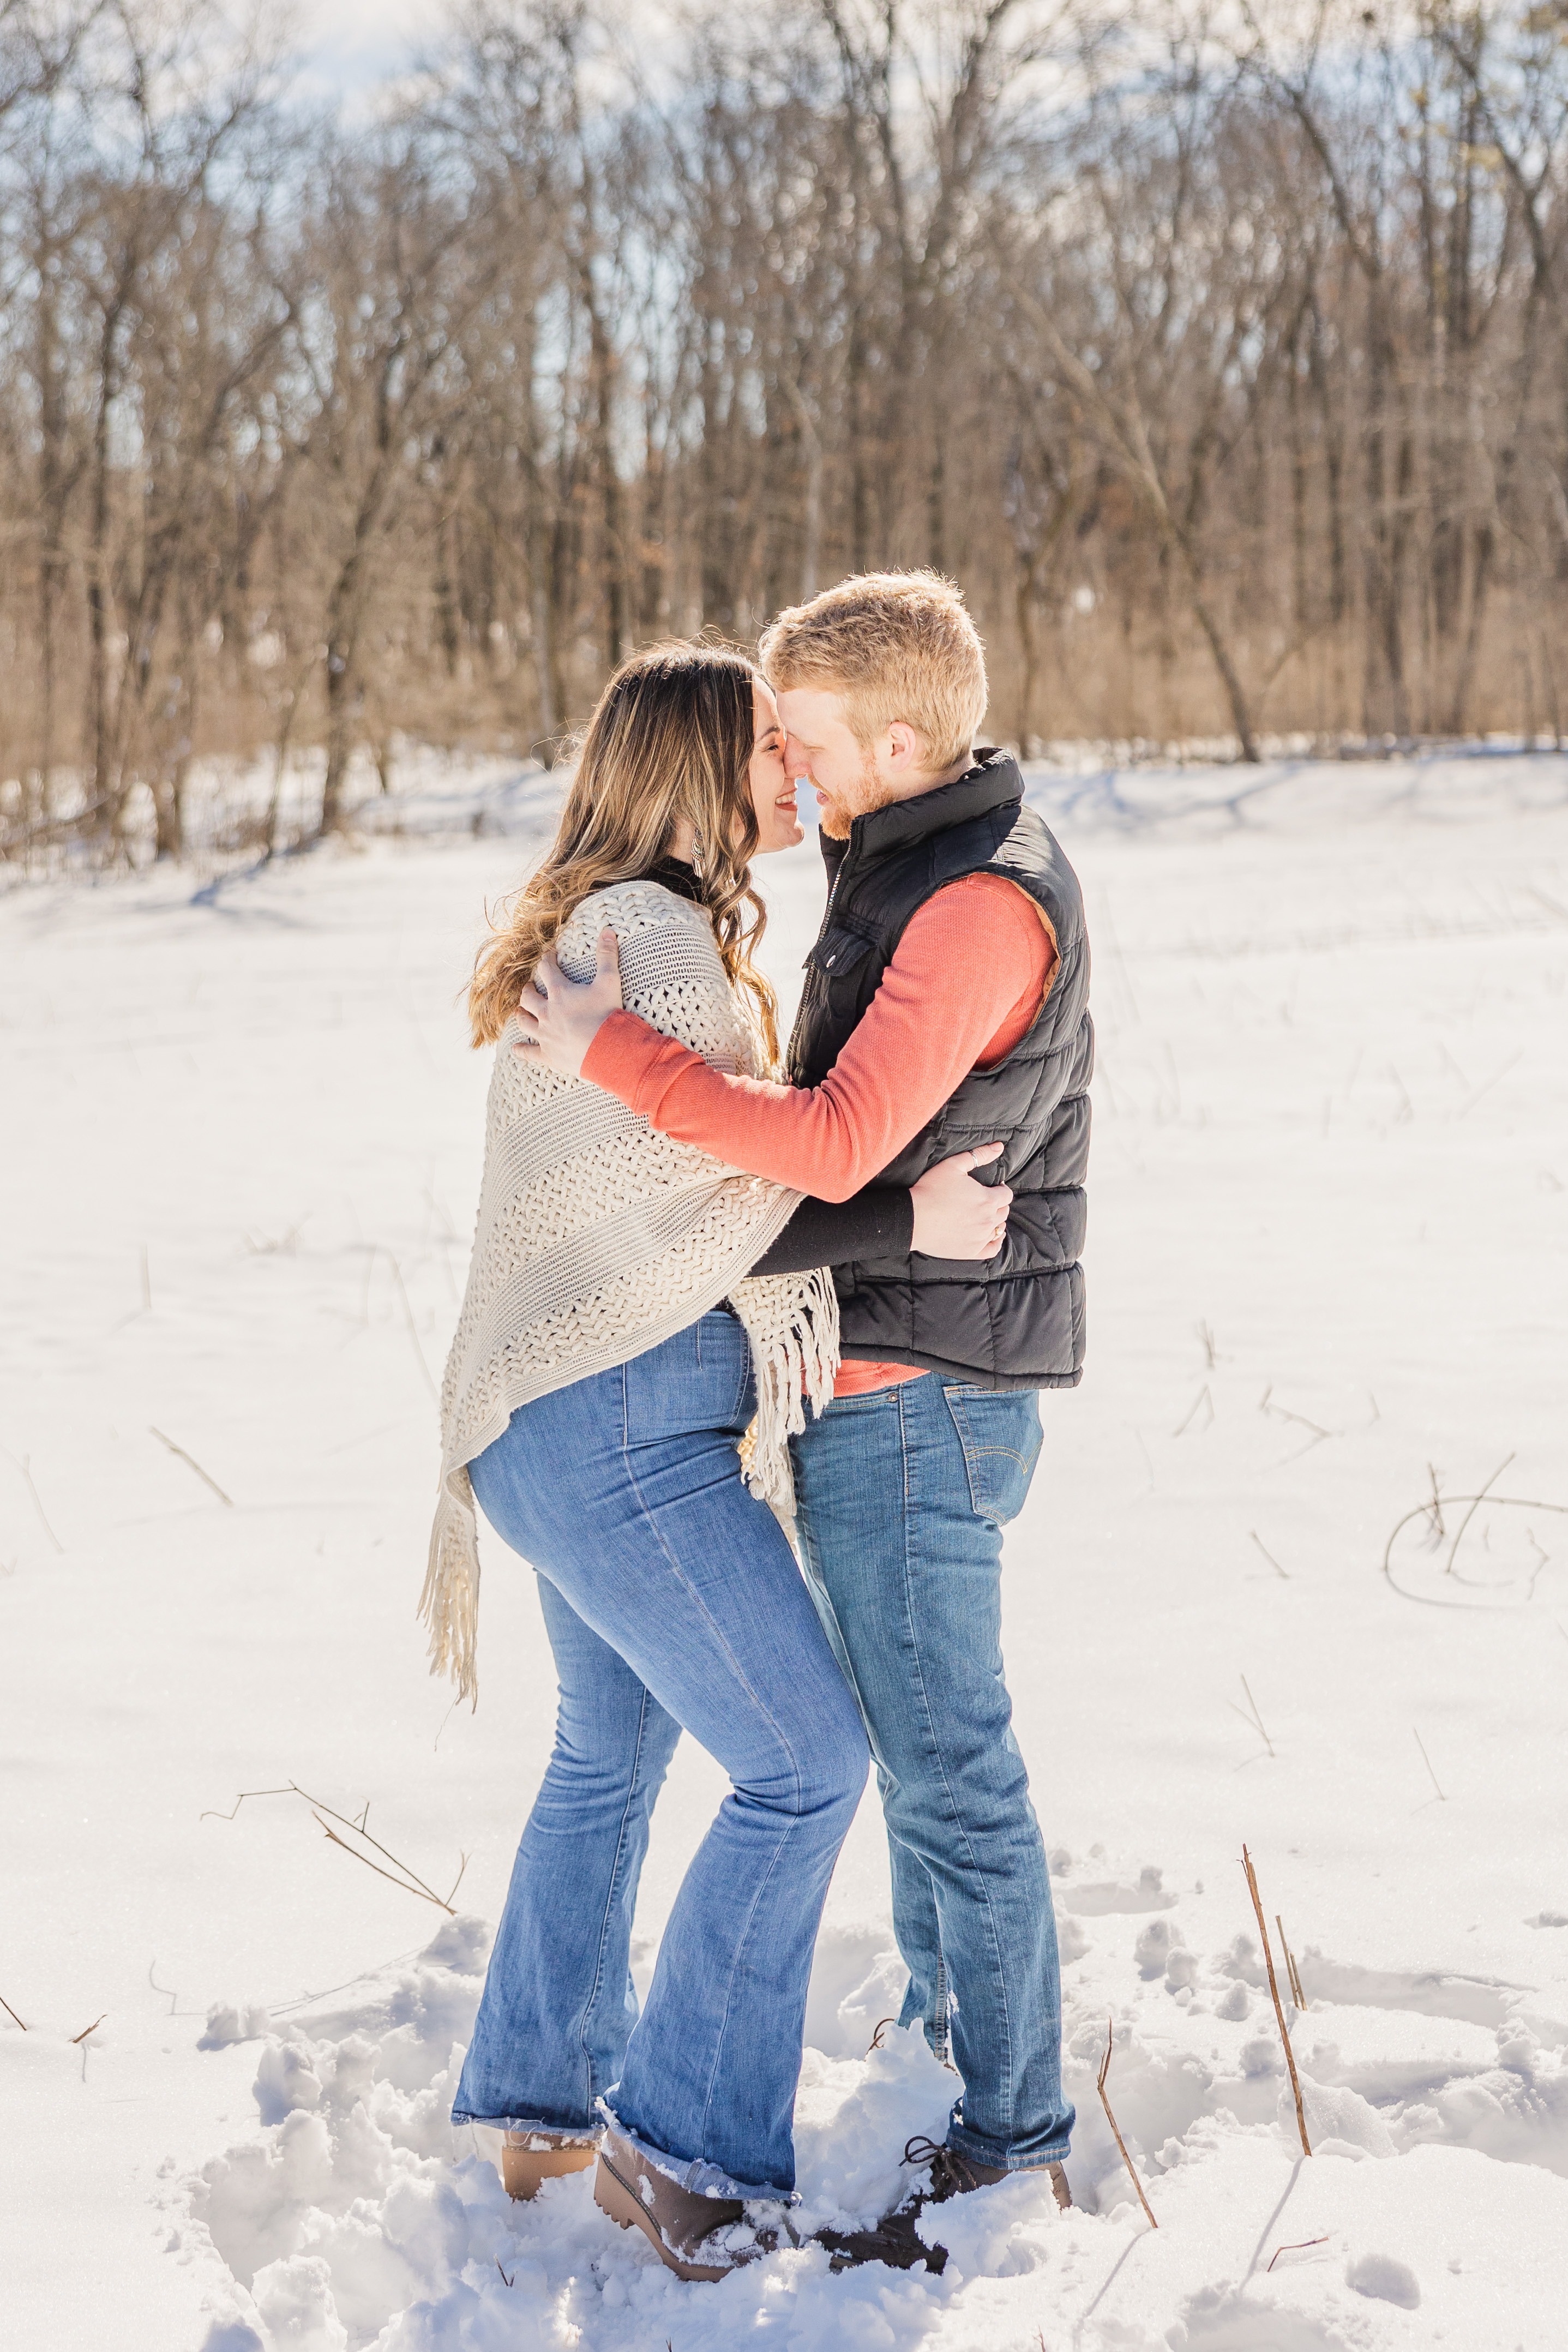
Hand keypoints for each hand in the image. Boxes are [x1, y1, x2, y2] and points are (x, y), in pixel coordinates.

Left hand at [512, 929, 623, 1078]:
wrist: (608, 1050)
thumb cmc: (608, 1015)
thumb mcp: (609, 981)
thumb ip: (607, 956)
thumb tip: (607, 930)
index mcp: (560, 992)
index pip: (546, 969)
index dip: (547, 959)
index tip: (550, 955)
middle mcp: (547, 1012)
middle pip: (528, 997)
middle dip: (528, 990)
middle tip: (530, 987)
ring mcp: (545, 1034)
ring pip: (524, 1022)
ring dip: (521, 1015)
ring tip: (520, 1011)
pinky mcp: (548, 1054)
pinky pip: (529, 1052)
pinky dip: (522, 1050)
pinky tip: (515, 1048)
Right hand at [909, 1144, 1011, 1259]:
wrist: (913, 1219)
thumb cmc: (931, 1189)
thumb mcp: (954, 1165)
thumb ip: (979, 1155)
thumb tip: (999, 1147)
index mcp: (987, 1199)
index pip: (1006, 1195)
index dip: (1001, 1189)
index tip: (994, 1188)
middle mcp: (988, 1220)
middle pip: (1004, 1211)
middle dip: (998, 1204)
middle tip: (985, 1200)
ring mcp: (981, 1237)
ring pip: (999, 1229)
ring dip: (995, 1220)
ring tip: (984, 1215)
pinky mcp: (971, 1252)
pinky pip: (993, 1248)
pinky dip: (996, 1241)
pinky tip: (991, 1235)